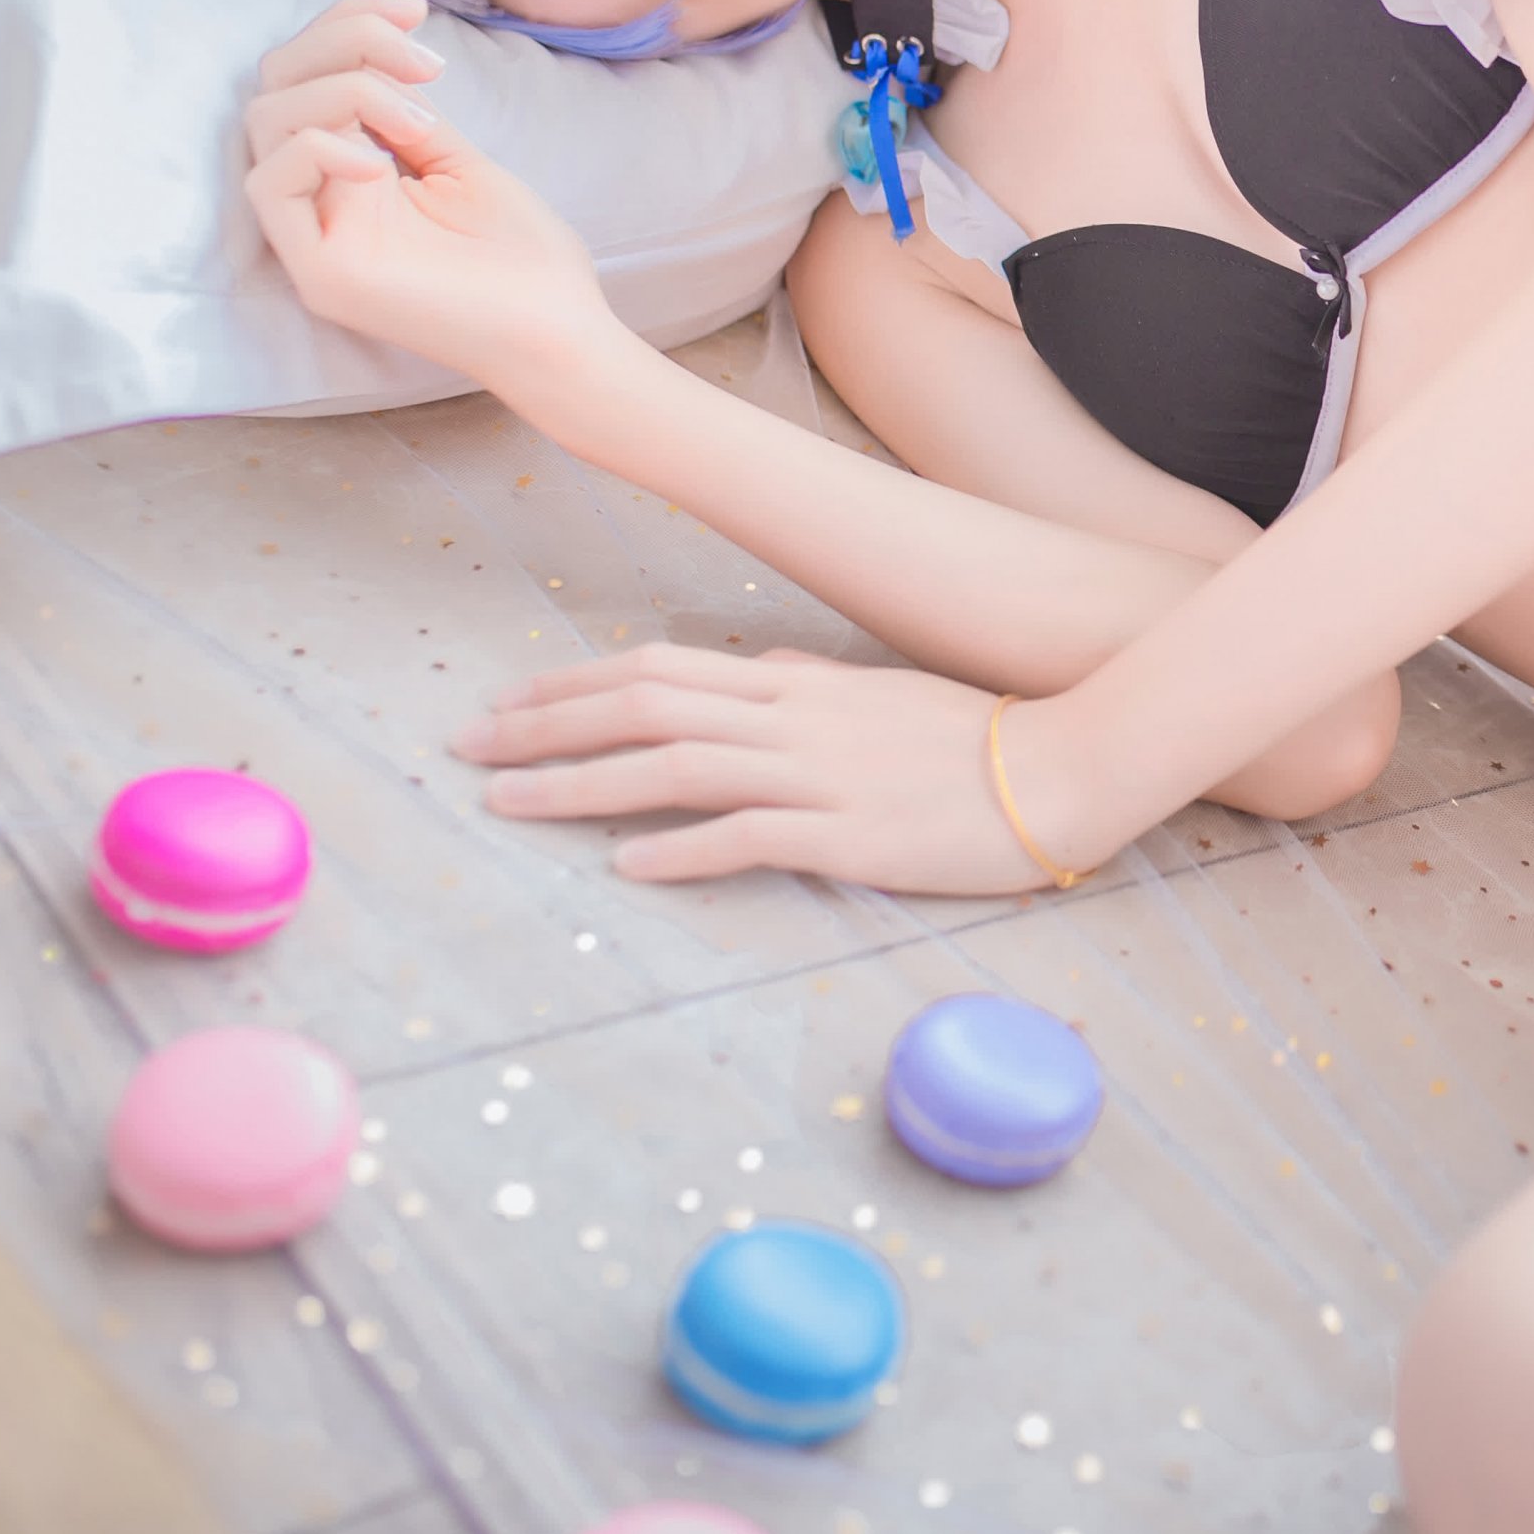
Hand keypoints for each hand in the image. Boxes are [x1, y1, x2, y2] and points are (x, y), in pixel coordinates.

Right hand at [241, 0, 617, 389]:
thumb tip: (375, 54)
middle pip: (274, 86)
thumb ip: (403, 111)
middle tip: (425, 67)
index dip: (347, 23)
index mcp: (352, 173)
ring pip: (265, 123)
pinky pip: (268, 186)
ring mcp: (312, 238)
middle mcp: (320, 201)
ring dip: (346, 94)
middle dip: (343, 44)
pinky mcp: (318, 272)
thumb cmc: (524, 256)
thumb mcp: (459, 159)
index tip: (416, 11)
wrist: (559, 331)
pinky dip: (317, 148)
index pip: (306, 75)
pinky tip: (380, 163)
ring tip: (422, 126)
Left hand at [452, 643, 1083, 895]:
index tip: (506, 705)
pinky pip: (750, 837)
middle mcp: (795, 718)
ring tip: (506, 801)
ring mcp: (820, 775)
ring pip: (676, 765)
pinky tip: (626, 864)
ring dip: (581, 784)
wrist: (1067, 767)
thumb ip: (817, 684)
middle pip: (646, 707)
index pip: (662, 669)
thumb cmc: (979, 736)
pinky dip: (682, 848)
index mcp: (799, 684)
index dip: (573, 685)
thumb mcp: (886, 693)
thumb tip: (764, 671)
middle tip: (466, 748)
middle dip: (546, 725)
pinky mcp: (850, 836)